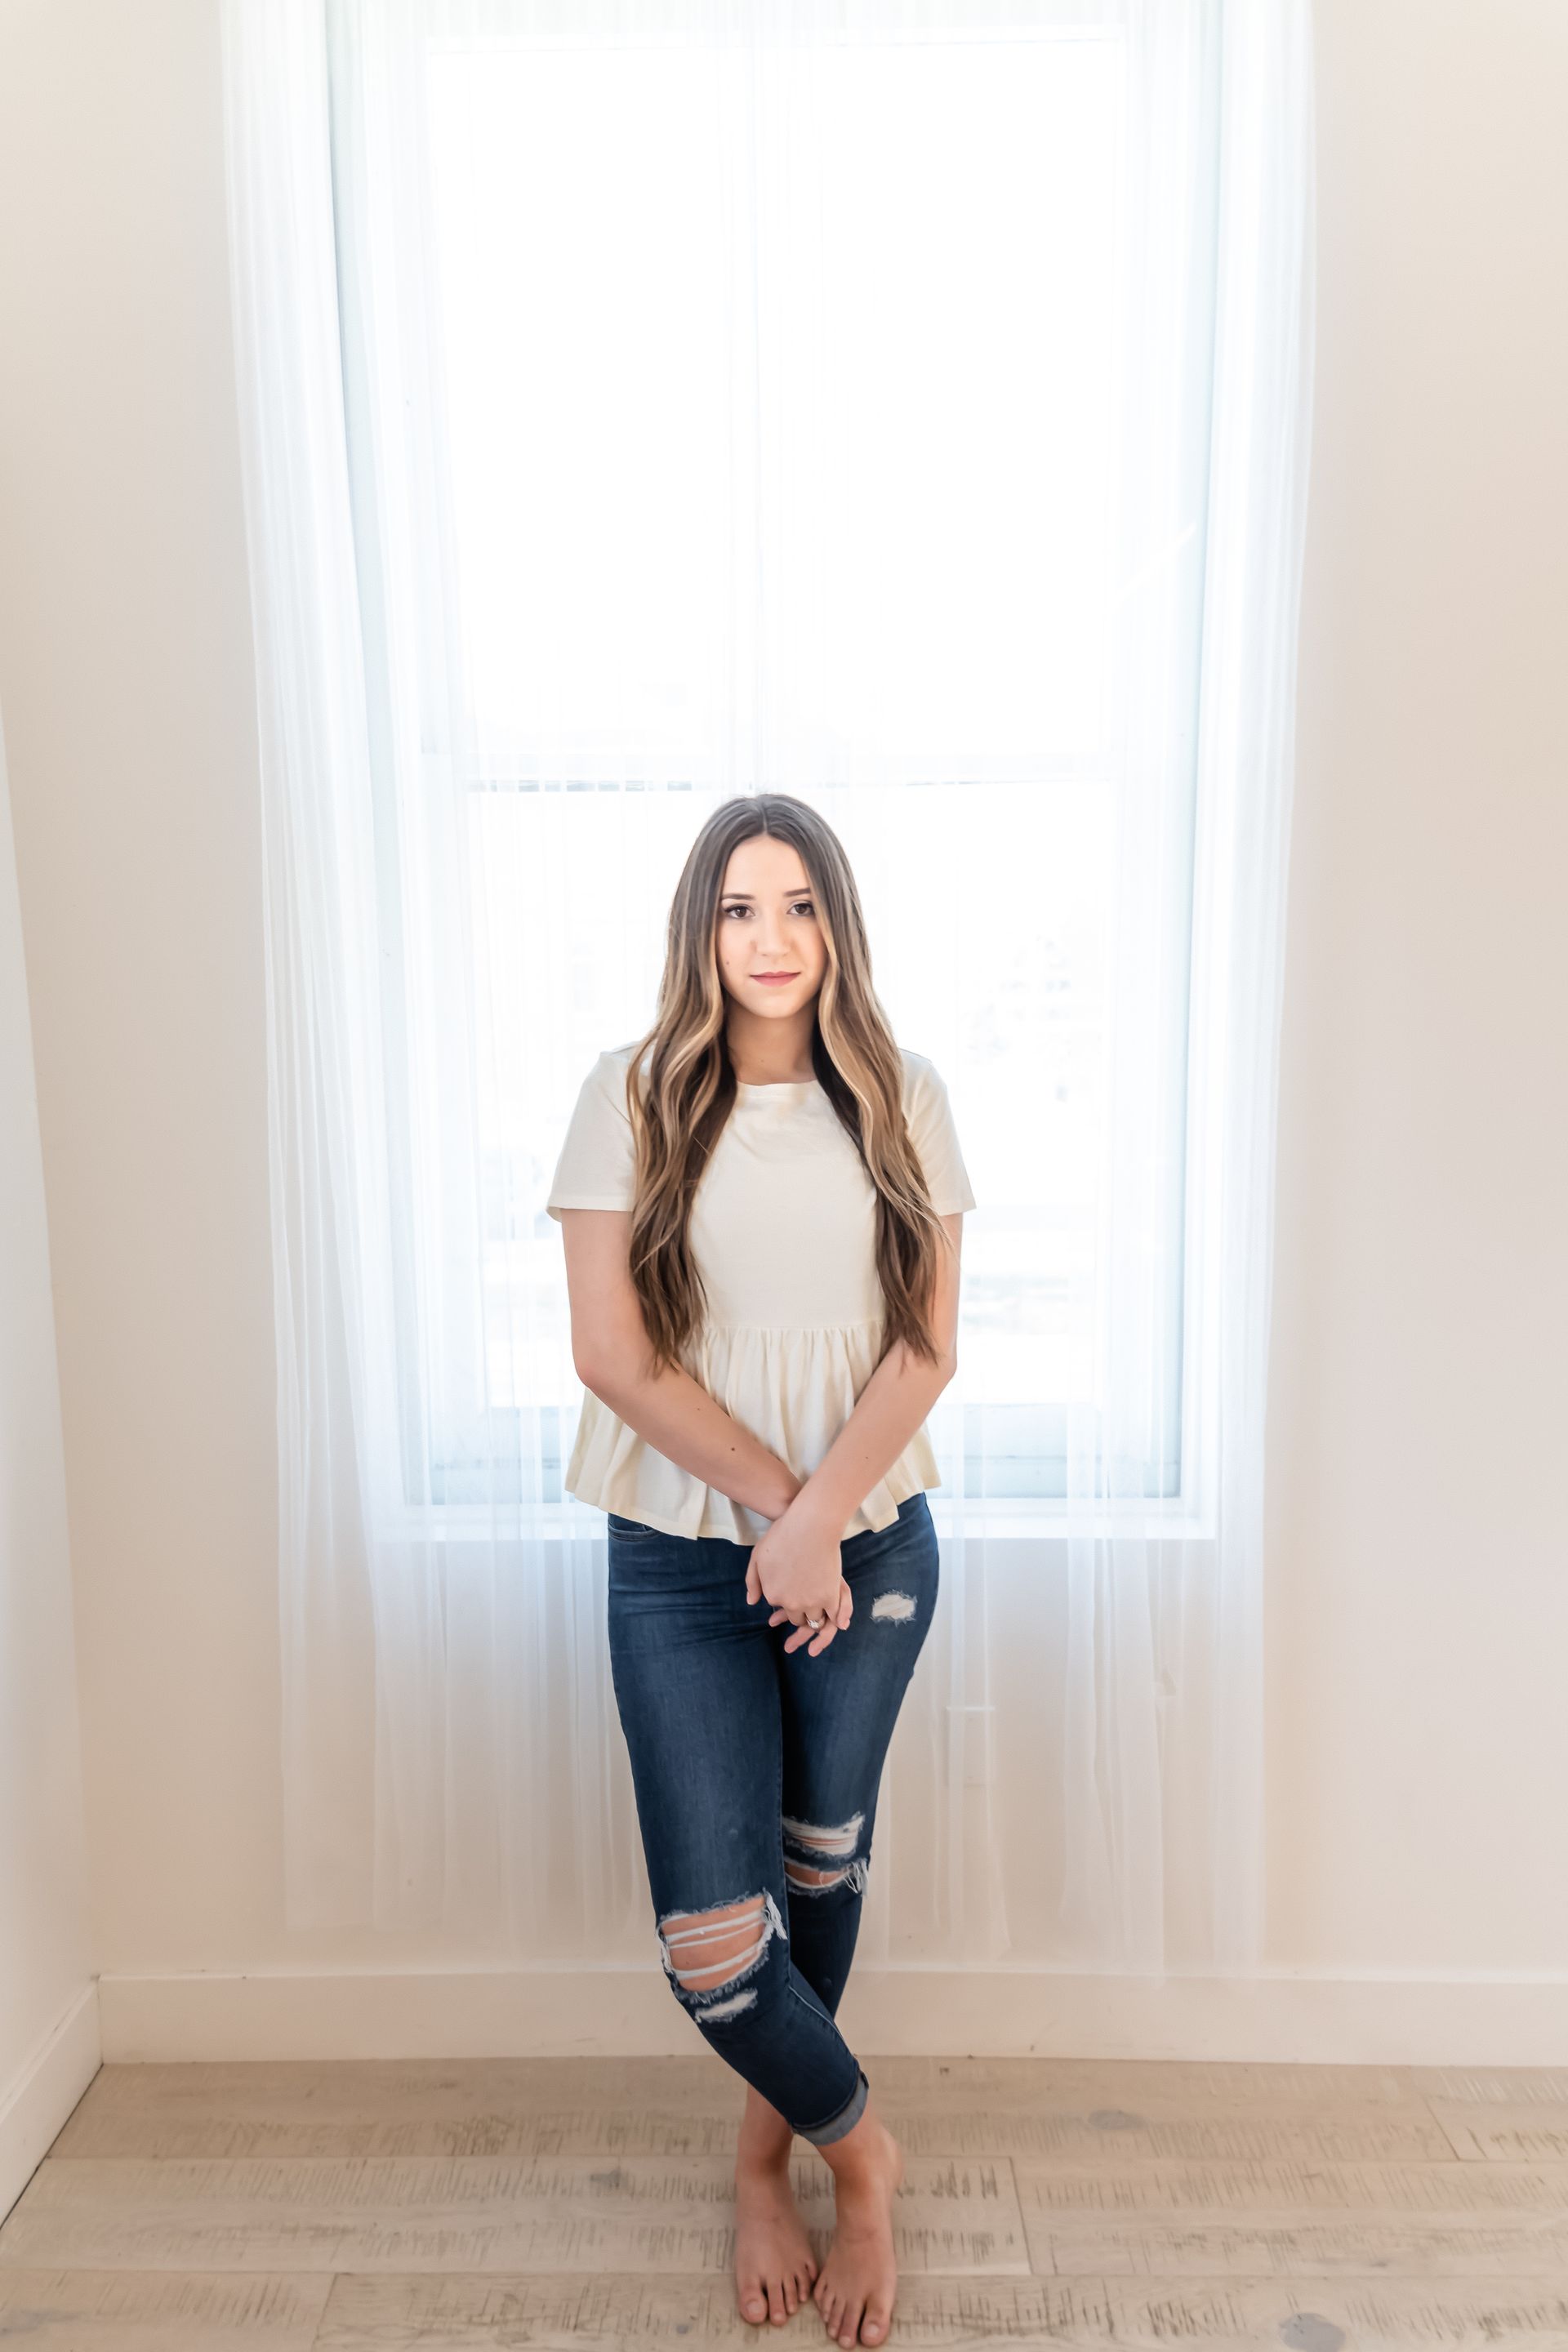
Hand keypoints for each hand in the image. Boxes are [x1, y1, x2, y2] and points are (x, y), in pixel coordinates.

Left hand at [744, 1494, 852, 1657]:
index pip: (779, 1607)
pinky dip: (834, 1618)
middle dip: (799, 1611)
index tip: (792, 1586)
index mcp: (772, 1595)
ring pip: (813, 1619)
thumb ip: (752, 1582)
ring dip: (815, 1614)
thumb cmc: (782, 1536)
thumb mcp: (757, 1557)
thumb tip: (752, 1602)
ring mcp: (811, 1602)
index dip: (785, 1598)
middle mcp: (790, 1603)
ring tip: (820, 1602)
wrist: (810, 1525)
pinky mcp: (830, 1597)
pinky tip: (836, 1614)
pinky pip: (832, 1617)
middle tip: (807, 1598)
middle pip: (796, 1618)